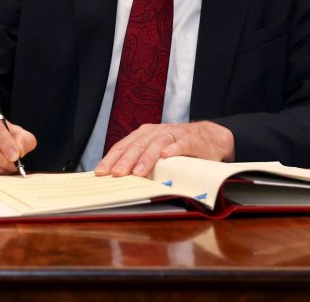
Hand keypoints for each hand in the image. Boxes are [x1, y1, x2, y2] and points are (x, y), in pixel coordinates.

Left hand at [94, 121, 233, 177]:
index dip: (111, 159)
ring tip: (138, 172)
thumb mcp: (155, 150)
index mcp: (143, 135)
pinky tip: (167, 156)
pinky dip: (173, 149)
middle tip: (116, 174)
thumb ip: (141, 159)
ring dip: (146, 158)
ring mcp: (172, 134)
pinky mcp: (190, 140)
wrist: (209, 137)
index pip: (123, 146)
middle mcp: (155, 132)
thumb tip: (119, 178)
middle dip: (125, 161)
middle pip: (136, 145)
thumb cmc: (177, 146)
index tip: (100, 173)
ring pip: (156, 144)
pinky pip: (180, 144)